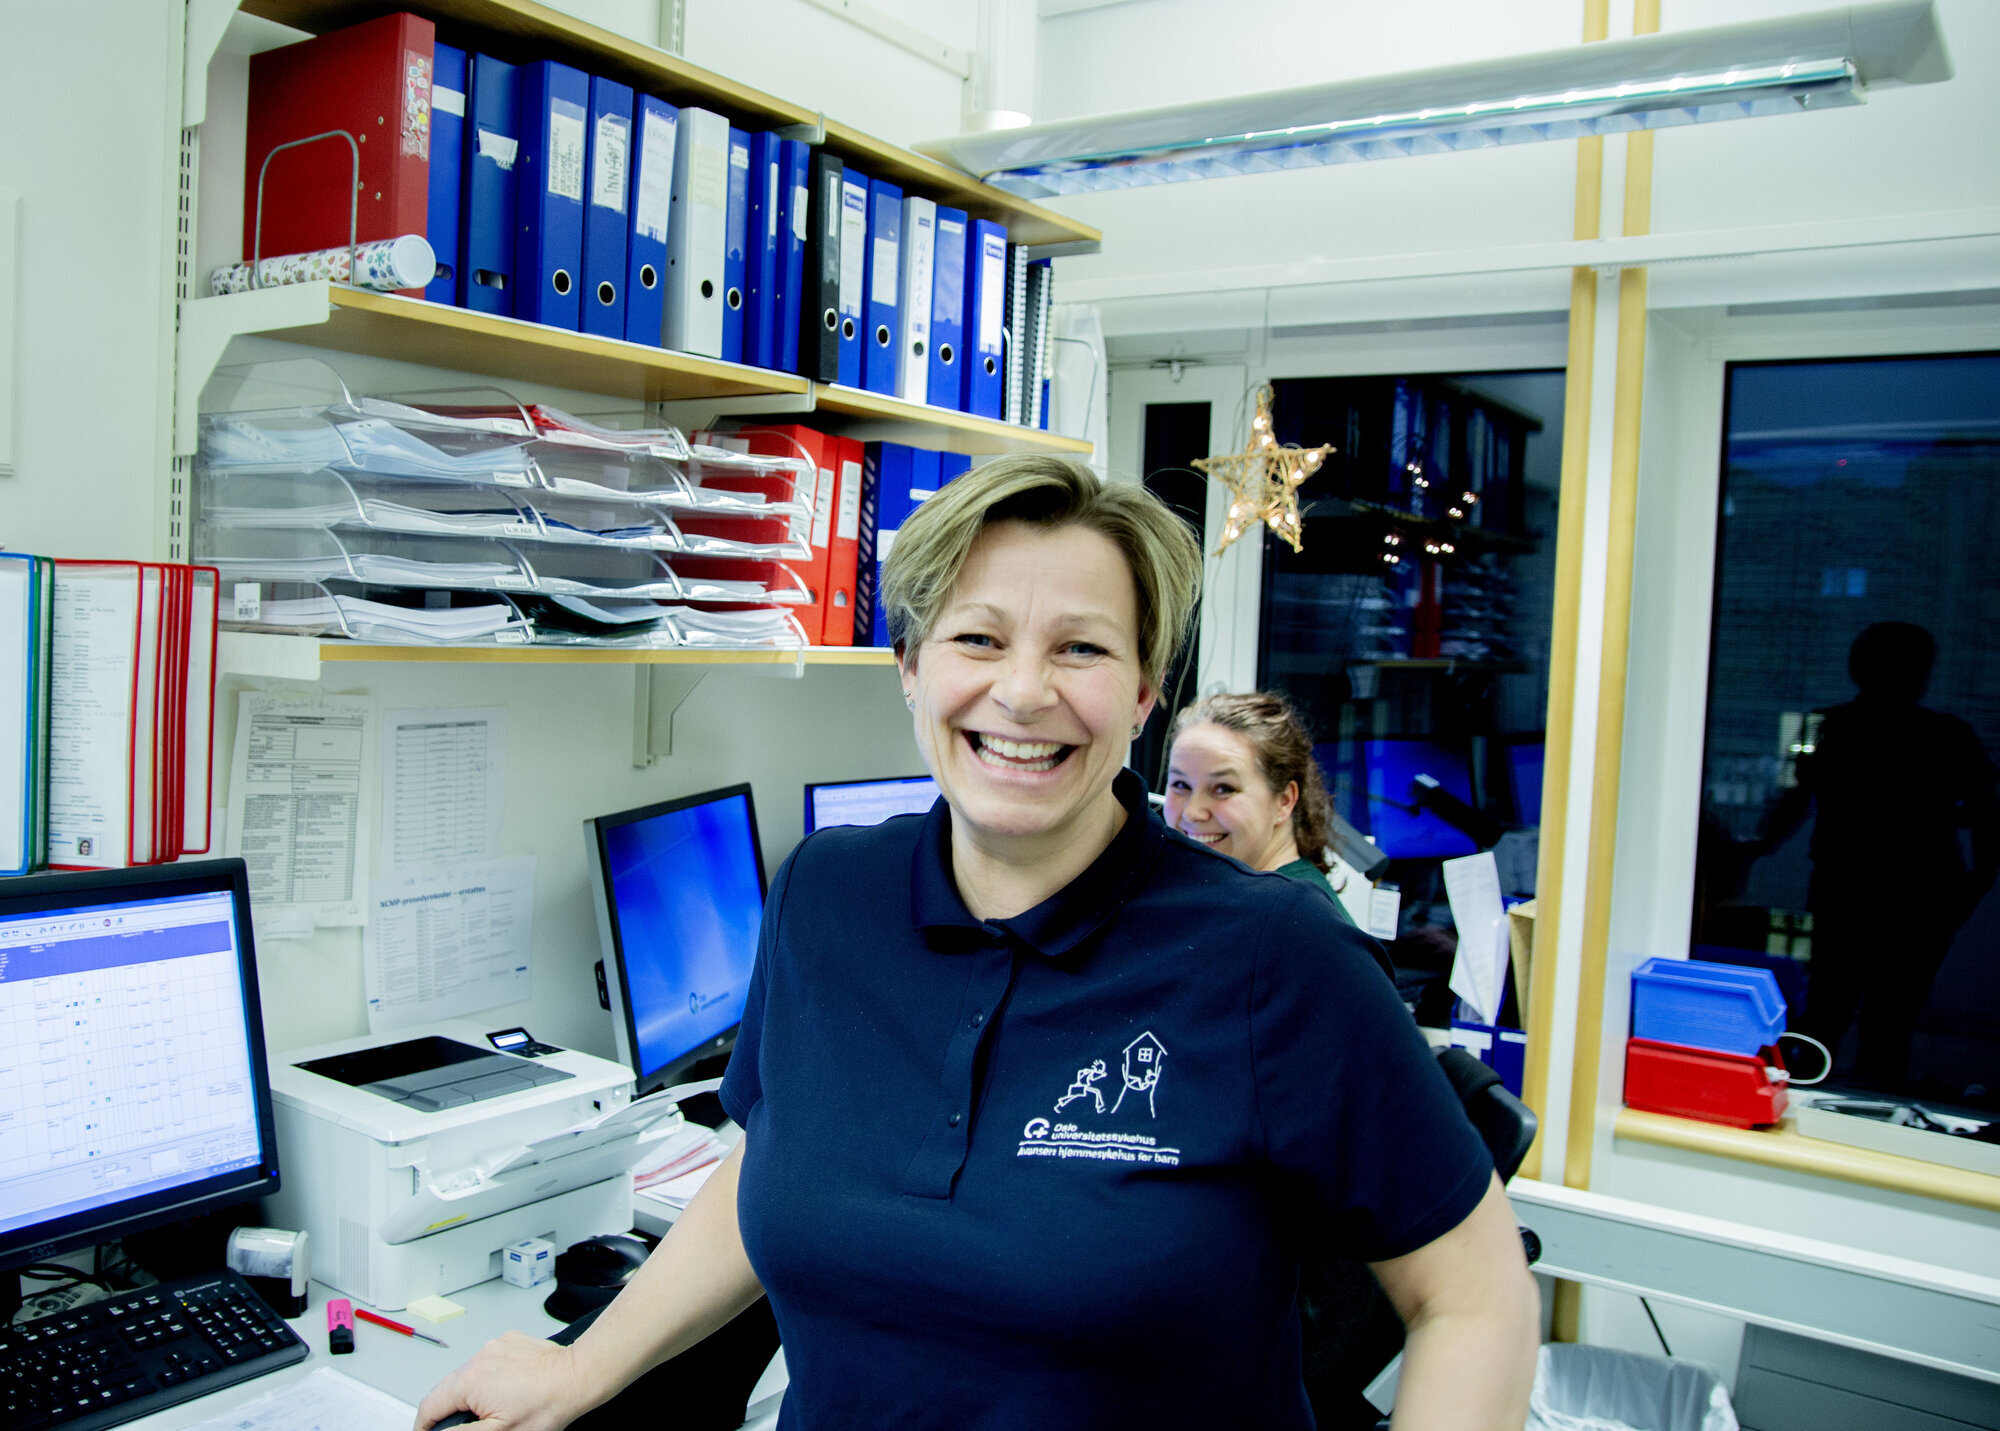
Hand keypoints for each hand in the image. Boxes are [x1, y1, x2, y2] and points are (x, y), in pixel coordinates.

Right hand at [413, 1330, 599, 1430]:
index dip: (424, 1426)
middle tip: (465, 1426)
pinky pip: (489, 1361)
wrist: (578, 1377)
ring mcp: (495, 1346)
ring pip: (469, 1375)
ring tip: (496, 1408)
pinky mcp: (510, 1341)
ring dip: (472, 1393)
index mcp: (469, 1380)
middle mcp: (478, 1357)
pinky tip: (510, 1390)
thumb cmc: (547, 1405)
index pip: (429, 1406)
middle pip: (448, 1389)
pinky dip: (491, 1377)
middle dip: (451, 1410)